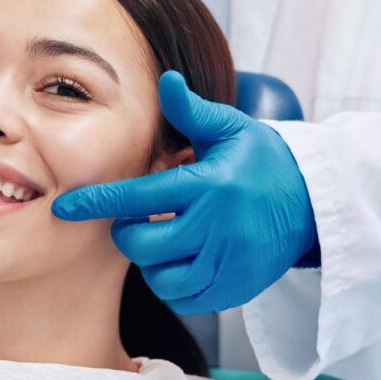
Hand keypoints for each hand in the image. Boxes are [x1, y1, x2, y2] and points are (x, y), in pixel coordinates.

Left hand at [52, 71, 318, 313]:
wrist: (316, 203)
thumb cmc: (263, 161)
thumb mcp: (232, 130)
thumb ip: (192, 112)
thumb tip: (165, 80)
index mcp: (208, 185)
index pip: (137, 197)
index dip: (96, 203)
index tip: (64, 208)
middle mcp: (217, 227)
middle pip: (141, 245)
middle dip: (129, 233)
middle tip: (142, 219)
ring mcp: (228, 262)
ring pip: (160, 278)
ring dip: (152, 261)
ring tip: (167, 239)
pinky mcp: (237, 288)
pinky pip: (185, 299)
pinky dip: (174, 283)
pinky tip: (184, 260)